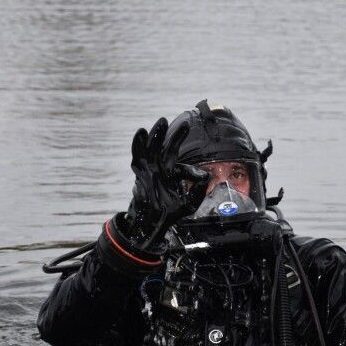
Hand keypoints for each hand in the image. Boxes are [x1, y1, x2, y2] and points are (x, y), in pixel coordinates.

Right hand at [124, 117, 209, 249]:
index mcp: (173, 175)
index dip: (193, 169)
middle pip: (168, 149)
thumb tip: (207, 178)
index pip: (183, 166)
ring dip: (157, 135)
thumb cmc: (169, 213)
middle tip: (185, 123)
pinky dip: (138, 144)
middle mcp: (161, 170)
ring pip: (153, 149)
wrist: (152, 223)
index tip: (203, 173)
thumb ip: (198, 192)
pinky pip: (138, 156)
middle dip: (175, 137)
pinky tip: (141, 132)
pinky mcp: (139, 173)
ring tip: (162, 122)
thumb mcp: (189, 205)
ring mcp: (149, 170)